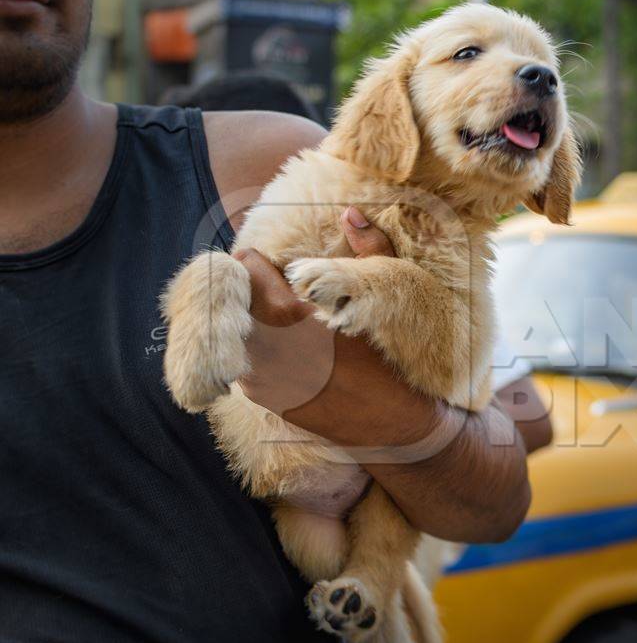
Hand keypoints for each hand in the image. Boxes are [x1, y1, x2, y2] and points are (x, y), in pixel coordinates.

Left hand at [232, 207, 530, 540]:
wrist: (401, 431)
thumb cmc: (399, 362)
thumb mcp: (390, 299)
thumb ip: (368, 251)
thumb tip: (350, 211)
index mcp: (292, 319)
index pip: (245, 269)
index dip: (257, 260)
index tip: (271, 260)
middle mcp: (266, 352)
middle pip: (230, 299)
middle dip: (247, 288)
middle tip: (269, 282)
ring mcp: (260, 381)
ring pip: (232, 332)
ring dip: (247, 320)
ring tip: (274, 314)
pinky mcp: (265, 400)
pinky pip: (242, 361)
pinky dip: (253, 348)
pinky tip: (281, 346)